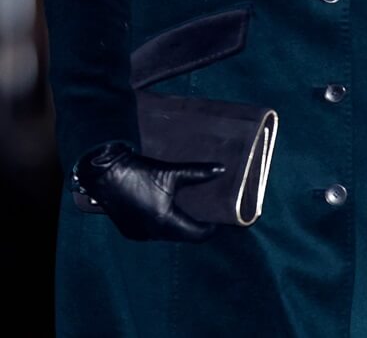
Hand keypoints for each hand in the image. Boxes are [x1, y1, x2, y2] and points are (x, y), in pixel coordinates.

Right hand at [74, 141, 222, 241]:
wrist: (104, 174)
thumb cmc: (138, 173)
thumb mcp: (172, 172)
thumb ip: (198, 173)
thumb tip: (221, 169)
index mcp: (164, 221)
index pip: (195, 235)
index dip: (209, 229)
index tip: (218, 220)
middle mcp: (151, 233)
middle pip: (182, 236)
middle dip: (195, 226)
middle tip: (207, 214)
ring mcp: (138, 234)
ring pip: (167, 235)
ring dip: (178, 226)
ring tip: (190, 211)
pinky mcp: (129, 230)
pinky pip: (153, 233)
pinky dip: (162, 226)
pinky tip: (168, 212)